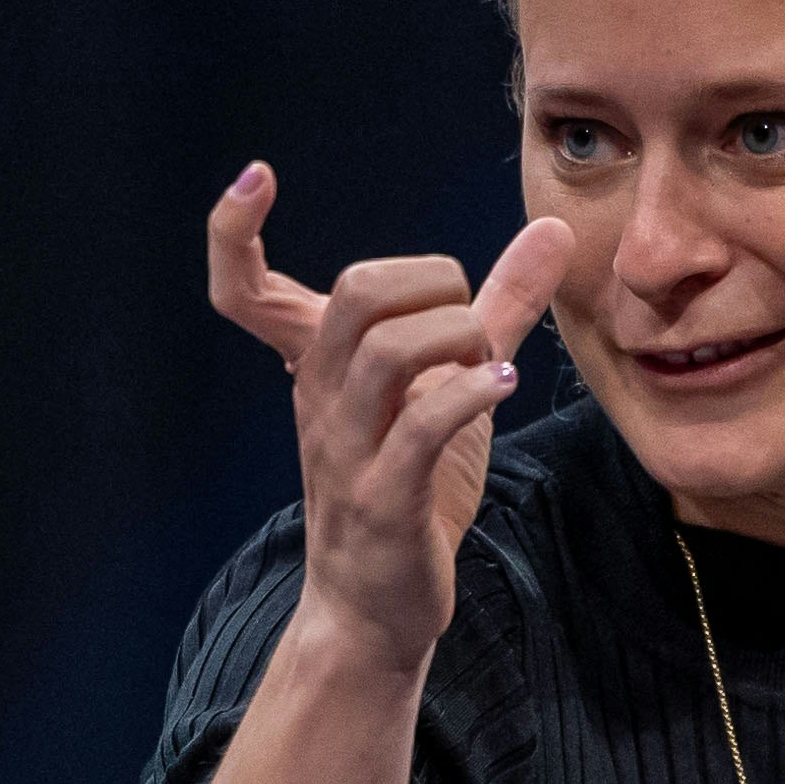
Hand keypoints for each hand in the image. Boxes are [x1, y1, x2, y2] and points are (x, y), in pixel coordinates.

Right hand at [206, 164, 572, 660]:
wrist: (374, 608)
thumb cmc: (411, 486)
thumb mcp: (452, 383)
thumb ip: (500, 306)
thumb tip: (553, 230)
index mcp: (318, 364)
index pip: (241, 288)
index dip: (231, 229)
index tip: (254, 174)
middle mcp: (320, 397)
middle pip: (355, 295)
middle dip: (432, 283)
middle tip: (469, 320)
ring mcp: (346, 449)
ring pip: (387, 352)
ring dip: (461, 338)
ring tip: (491, 362)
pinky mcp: (383, 501)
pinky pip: (419, 429)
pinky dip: (469, 394)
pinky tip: (502, 385)